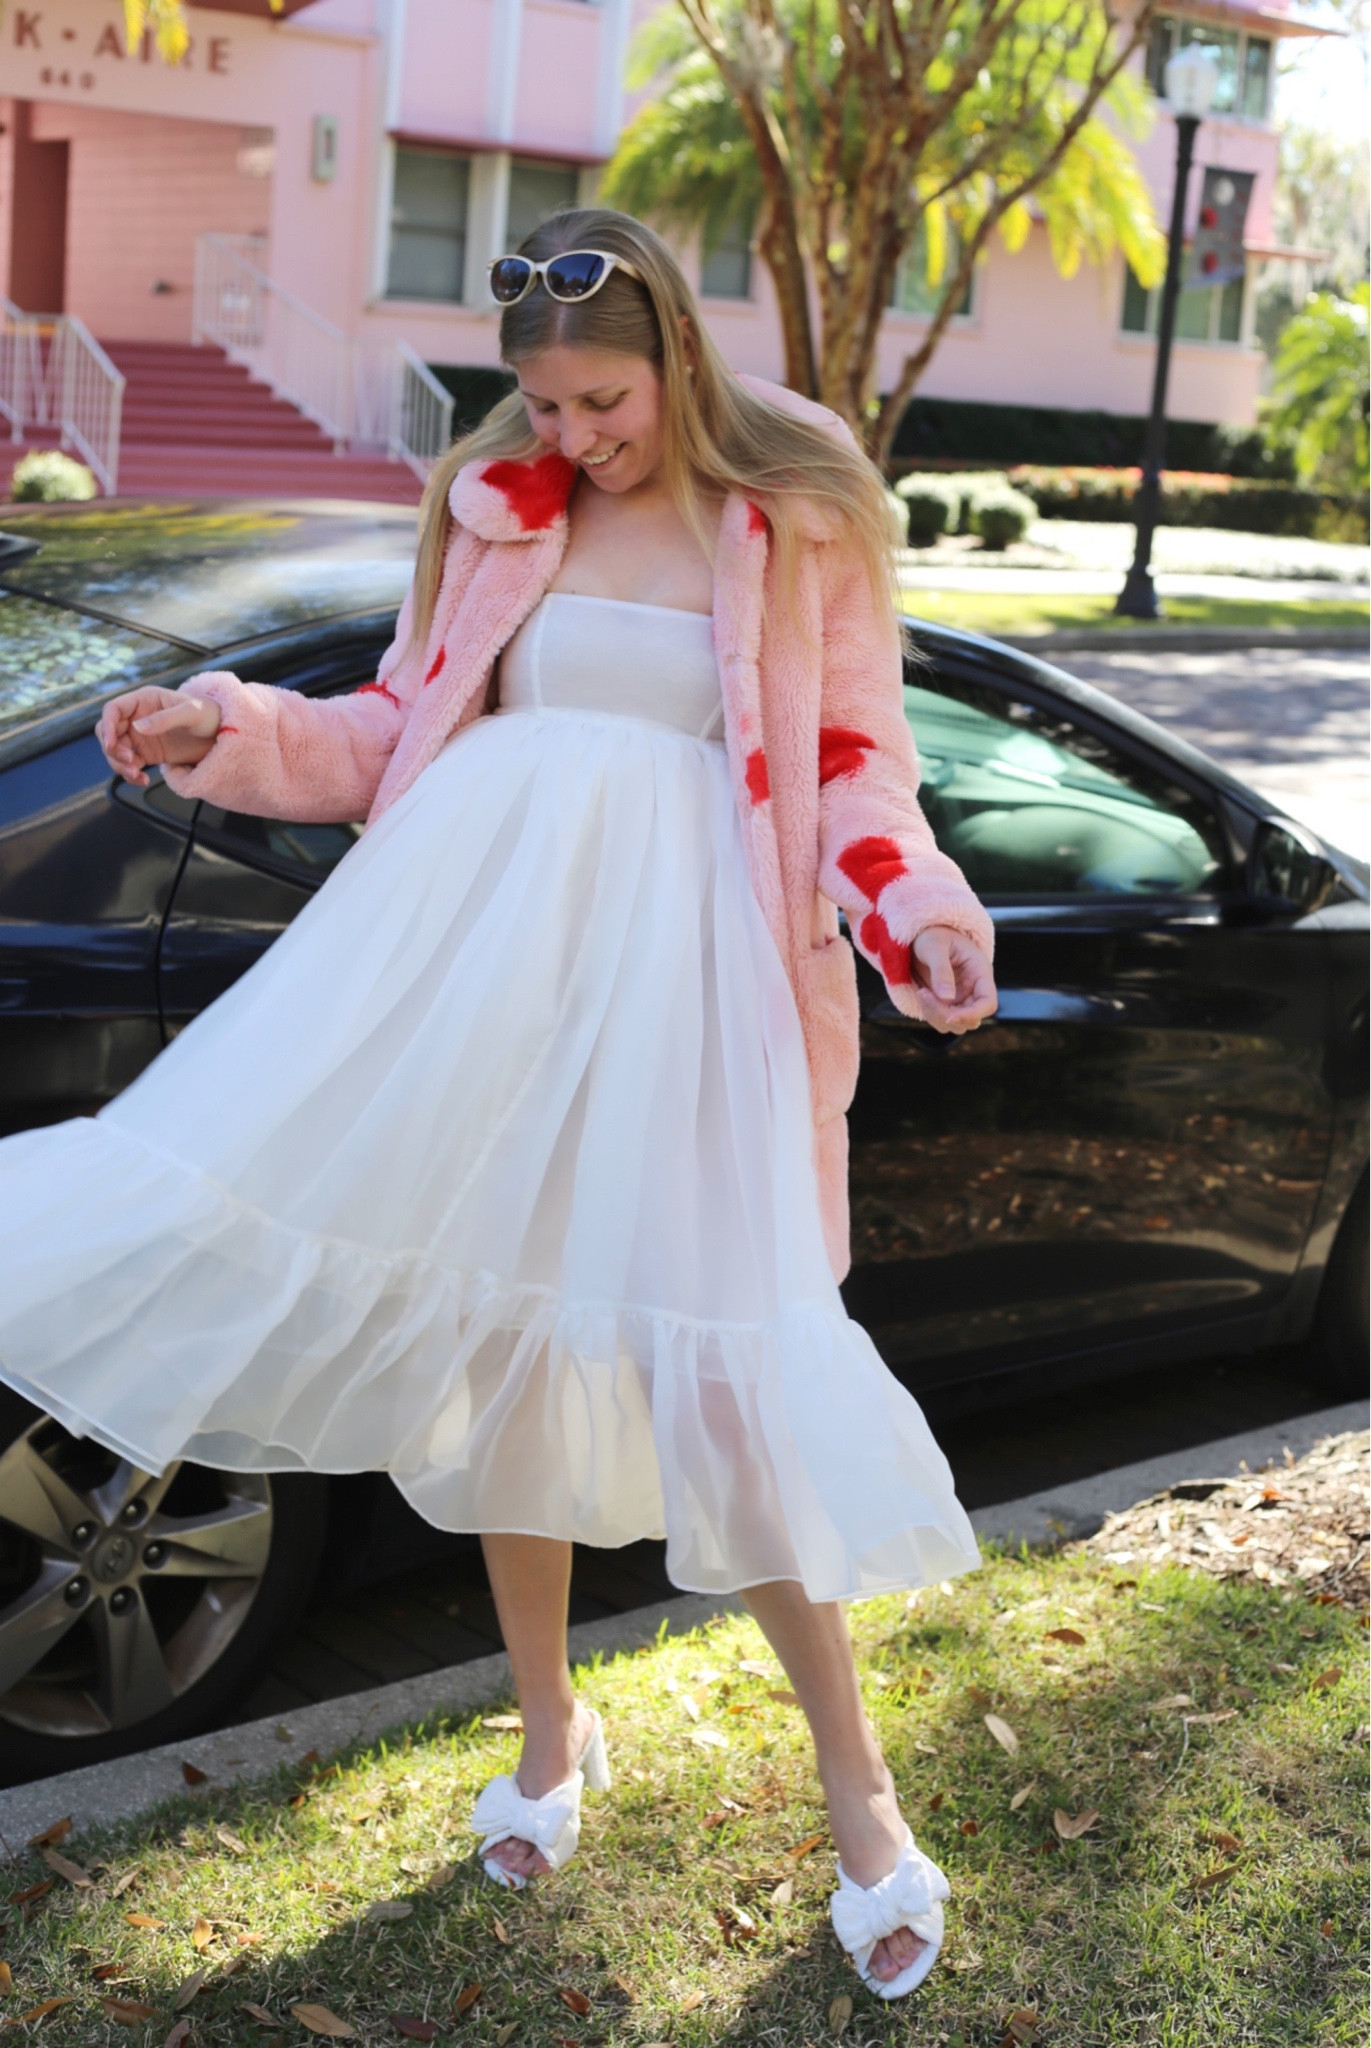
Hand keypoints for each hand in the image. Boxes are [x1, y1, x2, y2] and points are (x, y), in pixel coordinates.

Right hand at [95, 686, 221, 785]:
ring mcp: (140, 736)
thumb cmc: (209, 716)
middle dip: (113, 749)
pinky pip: (129, 765)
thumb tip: (137, 727)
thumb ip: (164, 719)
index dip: (107, 726)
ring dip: (120, 765)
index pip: (113, 710)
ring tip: (137, 775)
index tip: (112, 744)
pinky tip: (142, 780)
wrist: (221, 736)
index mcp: (144, 700)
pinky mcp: (147, 754)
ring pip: (116, 751)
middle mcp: (137, 717)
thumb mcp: (191, 713)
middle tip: (130, 762)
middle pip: (109, 733)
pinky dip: (131, 775)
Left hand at [910, 926, 996, 1034]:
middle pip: (971, 1019)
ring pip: (956, 1025)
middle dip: (946, 1015)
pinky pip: (942, 1020)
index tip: (950, 1016)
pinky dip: (930, 1013)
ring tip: (922, 992)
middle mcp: (974, 989)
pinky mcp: (948, 1004)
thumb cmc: (933, 935)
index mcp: (980, 972)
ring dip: (936, 1015)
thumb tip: (946, 998)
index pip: (988, 1003)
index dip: (972, 1015)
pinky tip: (921, 994)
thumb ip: (941, 970)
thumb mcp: (935, 946)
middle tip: (924, 994)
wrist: (922, 937)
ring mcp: (962, 999)